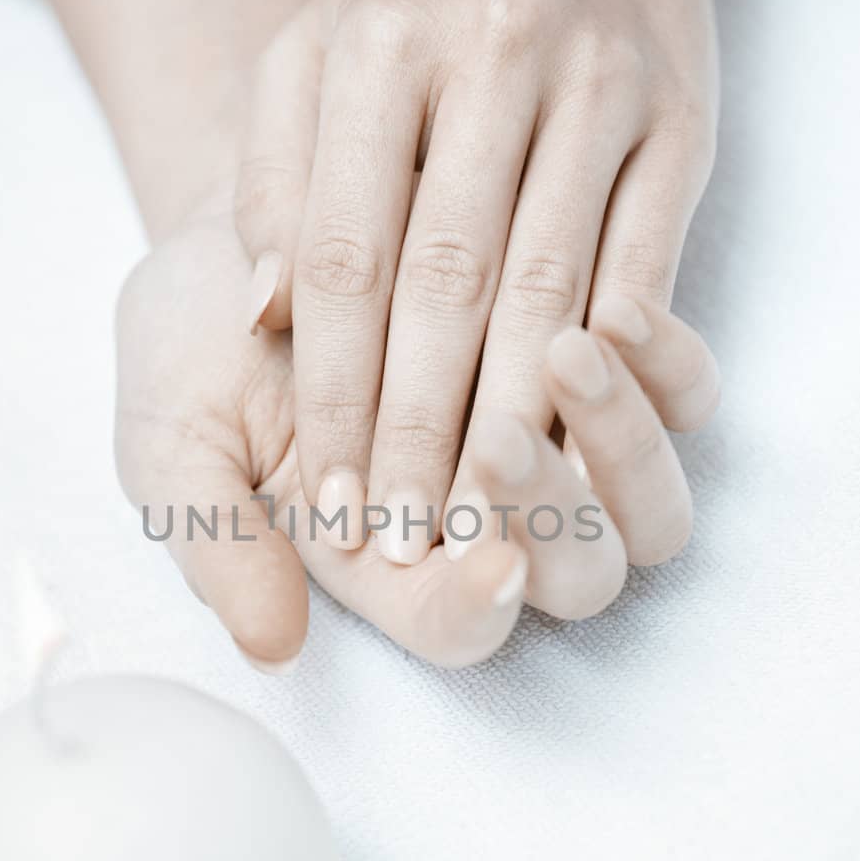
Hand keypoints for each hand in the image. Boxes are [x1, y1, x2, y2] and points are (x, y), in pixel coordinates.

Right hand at [114, 209, 719, 668]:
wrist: (256, 212)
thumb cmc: (200, 339)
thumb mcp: (175, 435)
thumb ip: (216, 542)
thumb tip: (273, 648)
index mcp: (383, 561)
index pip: (456, 626)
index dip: (476, 609)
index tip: (485, 559)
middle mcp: (482, 518)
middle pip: (581, 578)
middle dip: (558, 521)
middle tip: (501, 440)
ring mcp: (549, 445)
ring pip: (649, 502)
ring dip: (624, 443)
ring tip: (569, 351)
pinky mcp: (596, 364)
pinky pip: (684, 396)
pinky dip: (670, 368)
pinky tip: (618, 314)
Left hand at [234, 0, 718, 563]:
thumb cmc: (422, 4)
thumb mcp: (313, 60)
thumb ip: (275, 184)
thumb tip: (265, 323)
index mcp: (373, 46)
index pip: (342, 255)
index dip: (332, 389)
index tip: (328, 497)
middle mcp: (489, 55)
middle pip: (444, 283)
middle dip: (417, 430)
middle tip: (401, 538)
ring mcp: (597, 84)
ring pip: (547, 286)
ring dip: (511, 418)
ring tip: (477, 516)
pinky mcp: (679, 121)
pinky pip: (644, 260)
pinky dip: (613, 360)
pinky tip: (576, 436)